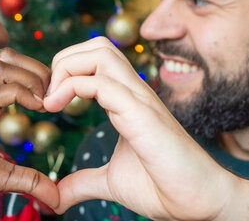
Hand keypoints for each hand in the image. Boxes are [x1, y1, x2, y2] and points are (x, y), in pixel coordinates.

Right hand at [0, 48, 58, 217]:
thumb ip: (27, 179)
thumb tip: (56, 197)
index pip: (9, 66)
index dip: (35, 73)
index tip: (51, 98)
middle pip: (8, 57)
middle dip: (38, 69)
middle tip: (53, 96)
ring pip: (1, 66)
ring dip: (31, 78)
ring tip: (44, 103)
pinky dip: (20, 94)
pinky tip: (33, 110)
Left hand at [43, 37, 240, 220]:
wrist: (200, 203)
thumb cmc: (163, 186)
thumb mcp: (110, 181)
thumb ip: (83, 182)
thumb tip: (56, 196)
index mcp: (127, 100)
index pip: (94, 58)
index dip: (64, 72)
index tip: (47, 104)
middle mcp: (134, 92)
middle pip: (97, 45)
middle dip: (63, 61)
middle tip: (48, 98)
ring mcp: (140, 100)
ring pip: (100, 53)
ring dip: (66, 69)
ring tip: (52, 101)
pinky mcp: (143, 115)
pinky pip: (104, 83)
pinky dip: (73, 88)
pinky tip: (59, 109)